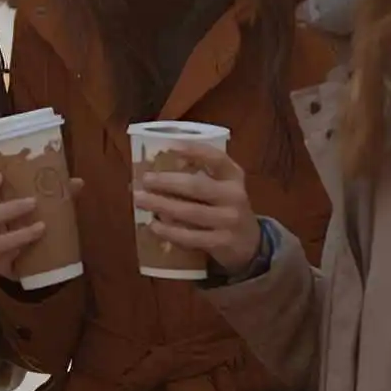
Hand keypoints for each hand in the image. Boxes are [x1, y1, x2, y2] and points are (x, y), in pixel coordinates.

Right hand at [0, 173, 82, 280]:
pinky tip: (34, 245)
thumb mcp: (40, 206)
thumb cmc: (28, 223)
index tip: (0, 176)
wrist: (29, 260)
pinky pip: (4, 261)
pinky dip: (20, 251)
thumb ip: (54, 193)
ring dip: (18, 234)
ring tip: (42, 227)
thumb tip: (78, 182)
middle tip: (32, 202)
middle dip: (6, 210)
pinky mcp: (0, 266)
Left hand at [131, 143, 260, 273]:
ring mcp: (229, 221)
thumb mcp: (222, 187)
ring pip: (190, 212)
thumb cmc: (225, 208)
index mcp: (234, 176)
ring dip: (162, 205)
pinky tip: (154, 226)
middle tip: (145, 179)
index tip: (171, 146)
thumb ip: (200, 174)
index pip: (217, 158)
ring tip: (140, 200)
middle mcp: (234, 196)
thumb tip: (159, 167)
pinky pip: (190, 237)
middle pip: (197, 186)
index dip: (195, 151)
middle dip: (167, 182)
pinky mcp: (221, 243)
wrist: (250, 243)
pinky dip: (169, 231)